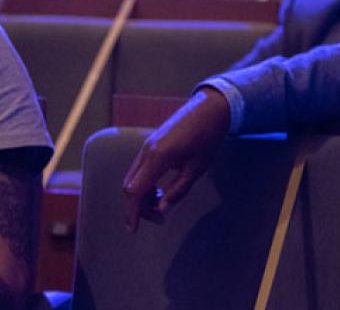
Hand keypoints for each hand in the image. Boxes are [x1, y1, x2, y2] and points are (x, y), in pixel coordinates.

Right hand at [121, 89, 230, 231]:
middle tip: (161, 219)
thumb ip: (178, 191)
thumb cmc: (207, 138)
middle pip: (130, 187)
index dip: (132, 213)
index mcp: (158, 157)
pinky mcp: (150, 145)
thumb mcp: (196, 169)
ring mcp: (146, 146)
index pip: (135, 191)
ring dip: (142, 196)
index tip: (134, 230)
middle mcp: (146, 151)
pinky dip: (145, 185)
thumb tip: (161, 210)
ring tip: (161, 206)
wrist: (209, 108)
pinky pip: (139, 170)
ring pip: (133, 178)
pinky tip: (159, 191)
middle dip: (139, 207)